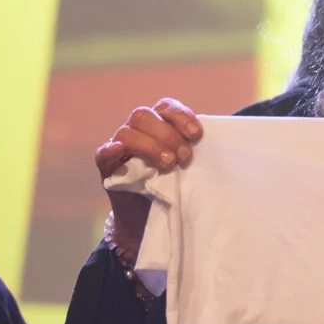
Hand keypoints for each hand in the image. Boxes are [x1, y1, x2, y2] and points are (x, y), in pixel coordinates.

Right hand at [96, 97, 202, 257]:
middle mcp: (136, 130)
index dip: (181, 116)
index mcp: (157, 124)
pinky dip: (110, 150)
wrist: (149, 217)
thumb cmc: (173, 185)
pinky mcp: (107, 168)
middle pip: (145, 116)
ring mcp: (118, 147)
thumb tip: (220, 148)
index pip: (165, 107)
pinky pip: (103, 154)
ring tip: (169, 163)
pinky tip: (119, 151)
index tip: (197, 134)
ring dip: (150, 145)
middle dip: (168, 134)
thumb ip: (193, 151)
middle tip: (185, 156)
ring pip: (128, 133)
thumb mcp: (187, 166)